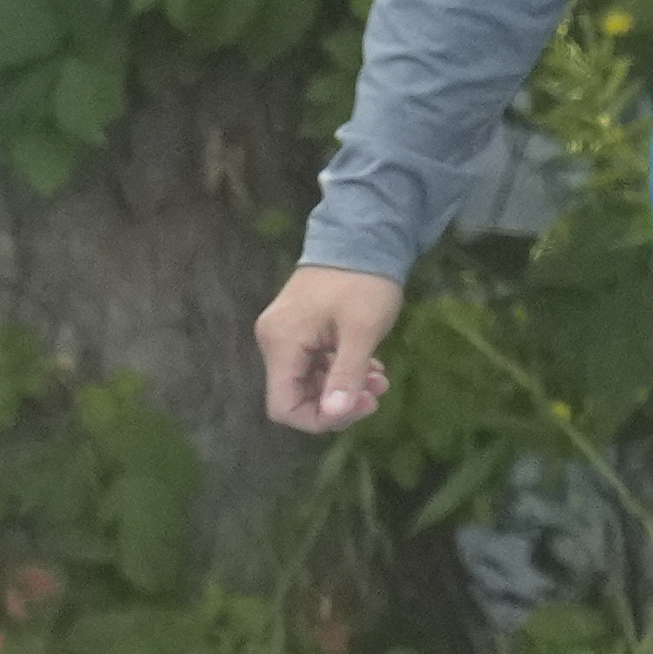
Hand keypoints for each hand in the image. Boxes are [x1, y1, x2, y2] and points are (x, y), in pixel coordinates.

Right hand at [256, 264, 402, 432]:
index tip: (359, 406)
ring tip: (379, 378)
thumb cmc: (362, 281)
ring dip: (341, 387)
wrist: (362, 234)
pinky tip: (367, 365)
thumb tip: (334, 415)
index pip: (284, 407)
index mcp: (281, 343)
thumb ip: (345, 375)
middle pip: (295, 396)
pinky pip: (311, 363)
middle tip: (377, 392)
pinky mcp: (297, 327)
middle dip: (337, 402)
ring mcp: (283, 333)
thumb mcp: (361, 331)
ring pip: (306, 381)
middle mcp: (273, 341)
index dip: (320, 419)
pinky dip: (338, 370)